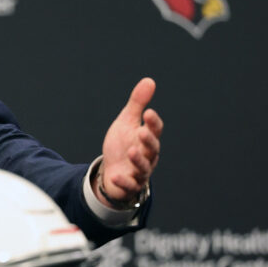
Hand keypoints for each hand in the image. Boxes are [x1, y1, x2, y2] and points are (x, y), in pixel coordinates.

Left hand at [96, 77, 162, 204]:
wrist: (112, 170)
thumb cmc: (122, 144)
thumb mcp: (127, 122)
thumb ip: (137, 104)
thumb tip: (149, 81)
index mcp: (147, 139)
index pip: (155, 130)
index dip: (153, 122)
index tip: (148, 112)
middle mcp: (148, 156)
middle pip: (152, 149)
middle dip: (148, 140)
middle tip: (141, 132)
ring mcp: (140, 172)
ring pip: (144, 167)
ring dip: (138, 160)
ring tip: (131, 151)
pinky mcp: (130, 185)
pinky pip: (129, 185)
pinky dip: (124, 181)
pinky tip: (115, 175)